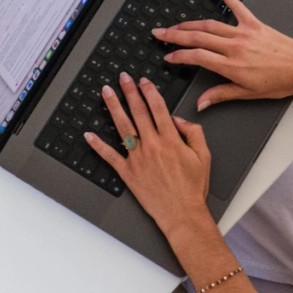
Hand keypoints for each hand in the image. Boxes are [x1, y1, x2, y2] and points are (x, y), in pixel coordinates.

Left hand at [84, 73, 212, 240]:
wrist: (182, 214)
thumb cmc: (192, 188)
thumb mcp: (203, 155)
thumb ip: (193, 132)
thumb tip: (178, 119)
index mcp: (171, 140)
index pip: (158, 108)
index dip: (149, 91)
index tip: (143, 81)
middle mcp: (153, 146)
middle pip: (138, 112)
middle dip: (130, 91)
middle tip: (123, 78)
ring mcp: (138, 159)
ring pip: (122, 127)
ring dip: (114, 107)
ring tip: (107, 93)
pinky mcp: (128, 173)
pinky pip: (110, 156)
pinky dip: (98, 145)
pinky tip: (89, 135)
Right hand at [158, 0, 292, 109]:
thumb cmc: (279, 82)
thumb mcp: (248, 94)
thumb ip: (221, 95)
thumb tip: (201, 102)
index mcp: (232, 66)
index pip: (197, 57)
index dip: (179, 56)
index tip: (168, 57)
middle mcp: (235, 46)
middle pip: (198, 37)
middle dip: (175, 35)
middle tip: (159, 34)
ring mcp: (244, 32)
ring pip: (211, 25)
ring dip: (190, 23)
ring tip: (176, 24)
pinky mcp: (254, 23)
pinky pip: (236, 6)